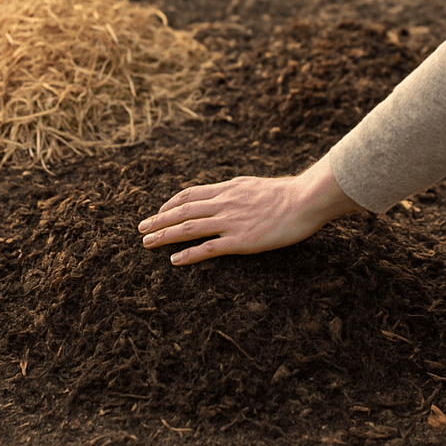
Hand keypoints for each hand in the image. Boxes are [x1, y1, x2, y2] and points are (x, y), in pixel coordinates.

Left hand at [137, 155, 367, 265]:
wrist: (304, 199)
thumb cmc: (287, 194)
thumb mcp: (255, 185)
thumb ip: (237, 191)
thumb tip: (228, 193)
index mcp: (228, 189)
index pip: (191, 194)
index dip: (171, 204)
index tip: (159, 211)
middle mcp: (224, 203)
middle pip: (182, 211)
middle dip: (158, 220)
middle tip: (140, 229)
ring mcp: (230, 222)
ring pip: (188, 228)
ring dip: (164, 236)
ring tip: (146, 243)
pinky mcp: (240, 240)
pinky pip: (207, 248)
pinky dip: (188, 254)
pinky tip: (174, 261)